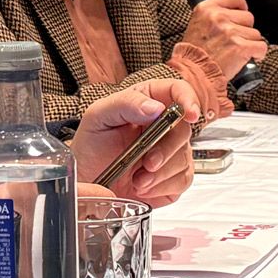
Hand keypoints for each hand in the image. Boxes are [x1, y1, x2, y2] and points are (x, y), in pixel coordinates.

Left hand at [72, 79, 200, 206]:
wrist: (88, 180)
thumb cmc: (91, 146)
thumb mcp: (98, 117)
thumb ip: (126, 104)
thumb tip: (156, 107)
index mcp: (147, 101)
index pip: (178, 90)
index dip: (188, 99)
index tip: (189, 115)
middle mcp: (163, 124)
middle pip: (184, 129)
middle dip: (166, 149)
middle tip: (147, 162)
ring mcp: (171, 150)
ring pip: (184, 157)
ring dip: (160, 173)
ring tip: (136, 179)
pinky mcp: (174, 176)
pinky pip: (182, 180)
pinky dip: (161, 187)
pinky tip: (143, 186)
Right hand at [180, 0, 270, 78]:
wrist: (192, 74)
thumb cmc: (195, 53)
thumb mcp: (197, 23)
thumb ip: (214, 14)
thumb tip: (235, 10)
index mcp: (206, 8)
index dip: (241, 7)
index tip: (238, 16)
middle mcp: (218, 17)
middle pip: (248, 16)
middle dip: (244, 29)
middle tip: (231, 41)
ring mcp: (230, 32)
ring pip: (255, 33)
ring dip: (249, 43)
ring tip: (234, 51)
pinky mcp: (240, 47)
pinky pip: (261, 46)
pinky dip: (257, 54)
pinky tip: (246, 58)